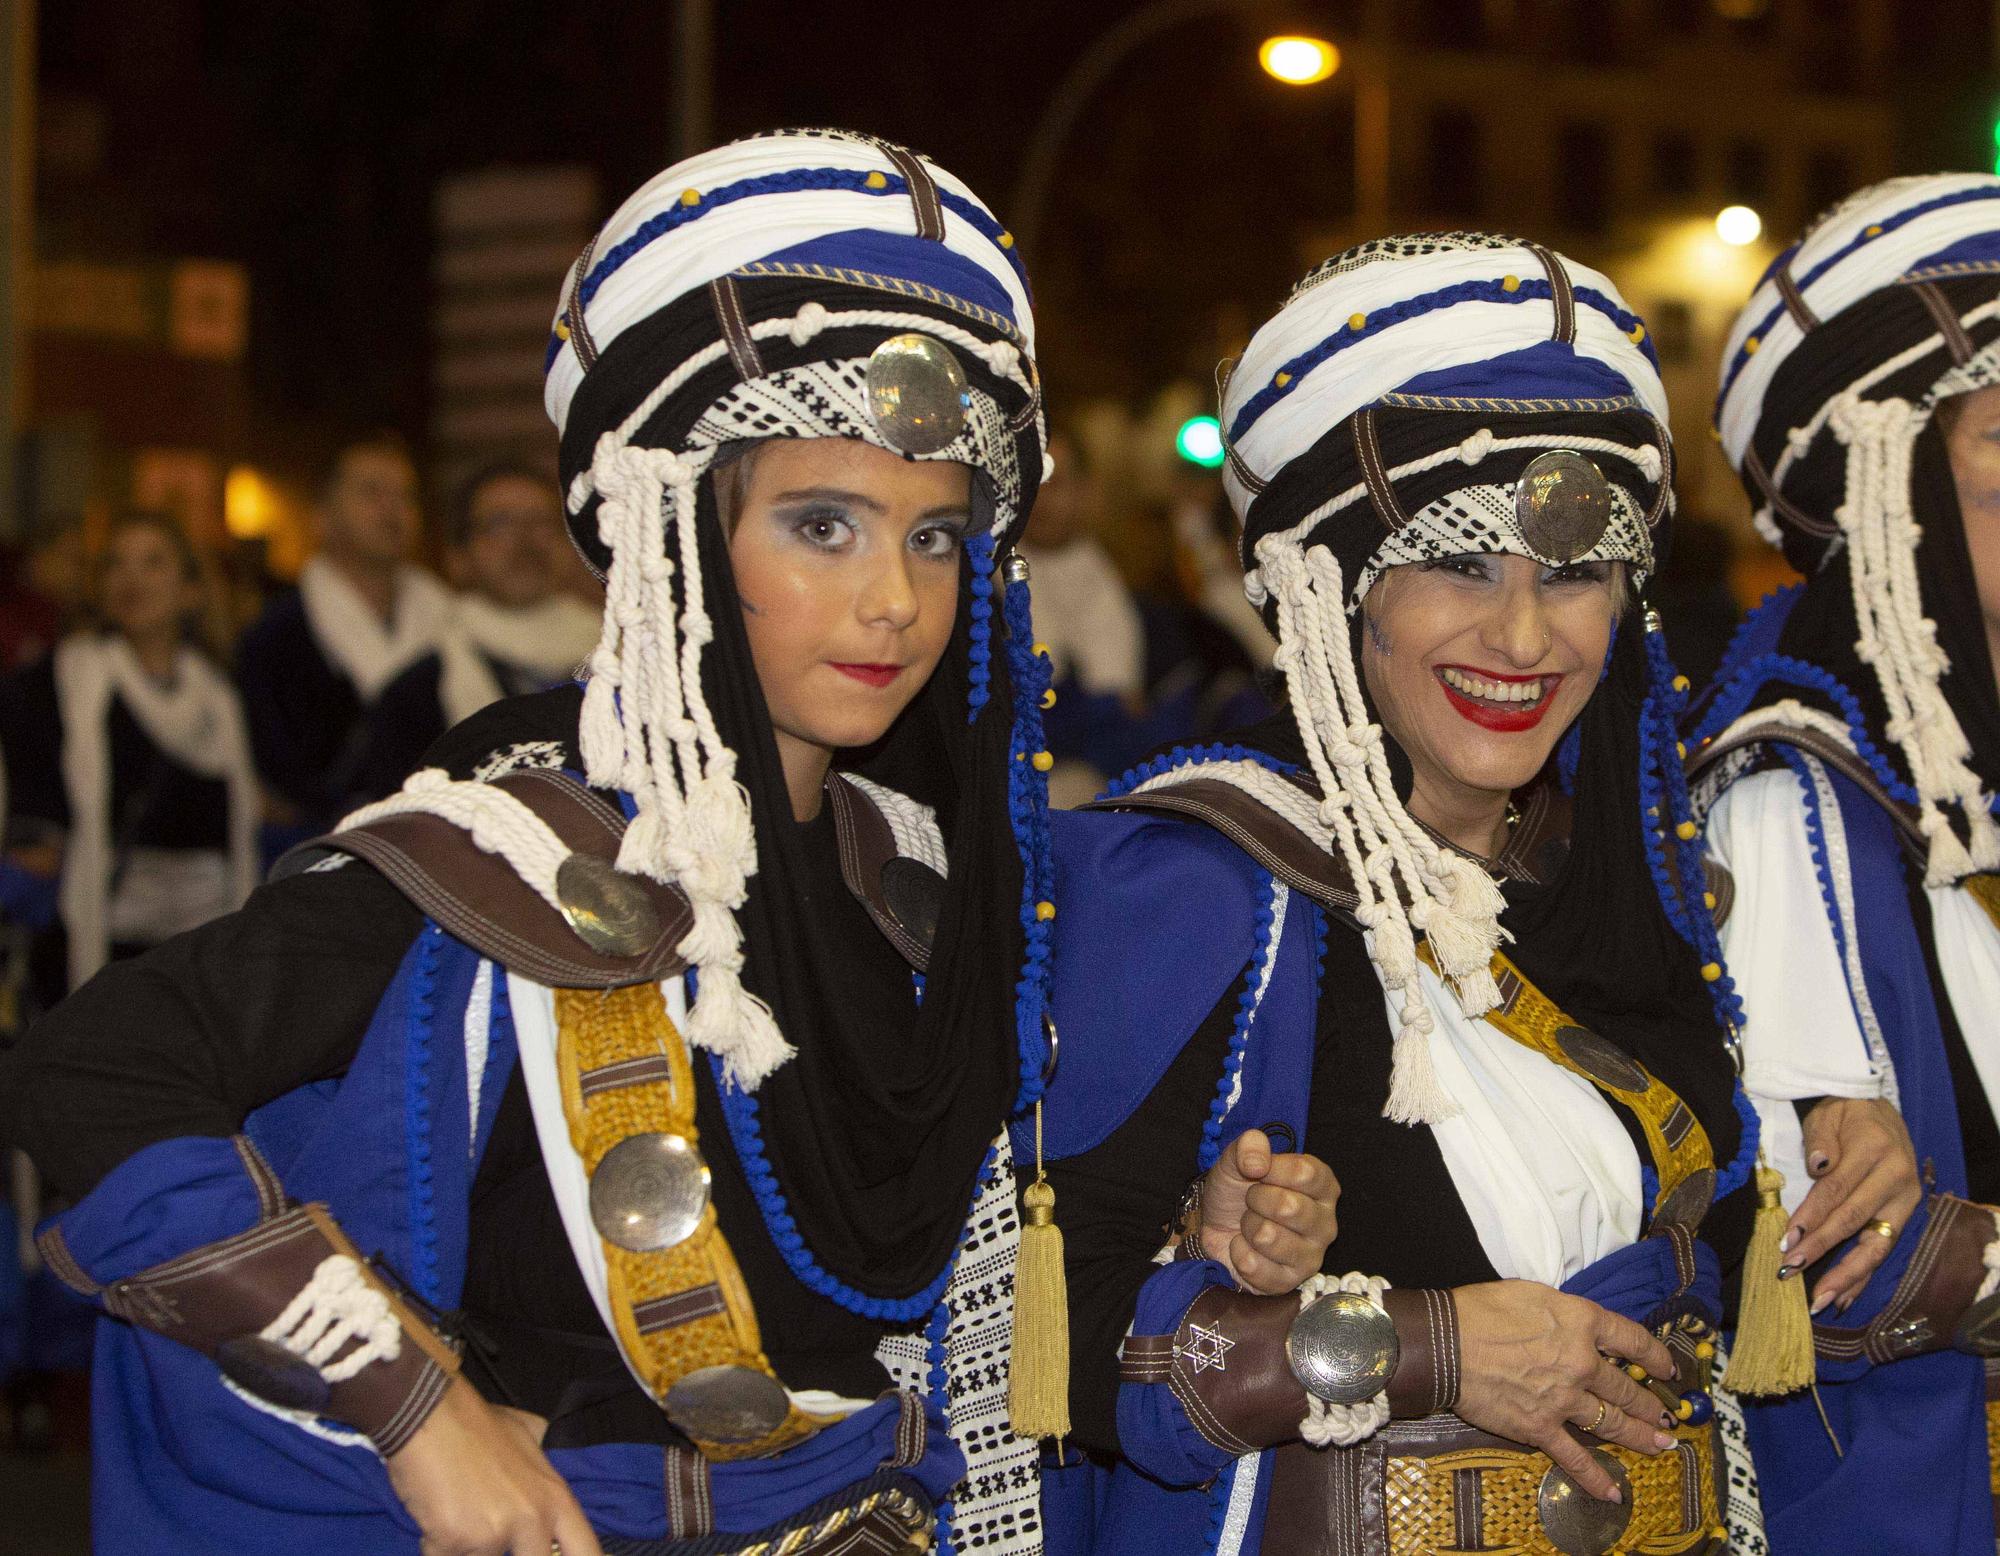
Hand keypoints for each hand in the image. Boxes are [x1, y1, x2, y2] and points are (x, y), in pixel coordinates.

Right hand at [387, 1377, 601, 1555]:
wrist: (430, 1417)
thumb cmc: (477, 1424)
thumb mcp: (527, 1433)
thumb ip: (542, 1458)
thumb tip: (547, 1452)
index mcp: (555, 1498)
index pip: (587, 1551)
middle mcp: (533, 1520)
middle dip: (506, 1550)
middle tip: (493, 1529)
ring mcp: (496, 1534)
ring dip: (468, 1548)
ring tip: (458, 1514)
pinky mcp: (456, 1543)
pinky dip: (436, 1545)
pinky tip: (434, 1517)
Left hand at [1196, 1129, 1339, 1294]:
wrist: (1217, 1226)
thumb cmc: (1238, 1190)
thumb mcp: (1238, 1158)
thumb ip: (1249, 1146)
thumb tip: (1257, 1163)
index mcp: (1323, 1186)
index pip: (1305, 1172)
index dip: (1272, 1169)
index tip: (1258, 1171)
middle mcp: (1326, 1223)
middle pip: (1288, 1206)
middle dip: (1255, 1199)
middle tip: (1252, 1201)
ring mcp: (1311, 1256)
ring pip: (1267, 1236)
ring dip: (1246, 1226)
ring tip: (1249, 1225)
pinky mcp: (1289, 1283)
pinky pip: (1254, 1266)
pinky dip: (1238, 1253)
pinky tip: (1244, 1247)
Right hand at [1451, 1281, 1678, 1502]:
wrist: (1446, 1343)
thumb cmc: (1481, 1310)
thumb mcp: (1532, 1294)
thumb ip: (1564, 1314)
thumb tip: (1575, 1326)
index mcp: (1581, 1323)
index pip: (1632, 1339)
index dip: (1655, 1356)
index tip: (1665, 1370)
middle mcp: (1582, 1362)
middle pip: (1626, 1387)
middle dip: (1650, 1404)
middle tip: (1665, 1417)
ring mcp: (1565, 1400)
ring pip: (1612, 1423)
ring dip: (1639, 1436)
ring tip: (1659, 1445)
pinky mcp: (1541, 1428)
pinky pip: (1576, 1458)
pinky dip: (1596, 1478)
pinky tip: (1614, 1491)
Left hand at [1781, 1097, 1921, 1314]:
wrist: (1881, 1111)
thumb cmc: (1846, 1114)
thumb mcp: (1828, 1115)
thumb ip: (1820, 1140)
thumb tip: (1816, 1166)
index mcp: (1875, 1151)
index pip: (1836, 1190)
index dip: (1810, 1217)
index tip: (1786, 1241)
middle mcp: (1897, 1179)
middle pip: (1854, 1221)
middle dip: (1822, 1250)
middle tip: (1791, 1271)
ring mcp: (1905, 1201)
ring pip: (1875, 1245)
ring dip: (1846, 1275)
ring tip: (1820, 1300)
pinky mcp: (1905, 1216)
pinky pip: (1882, 1250)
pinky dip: (1863, 1275)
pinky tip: (1844, 1297)